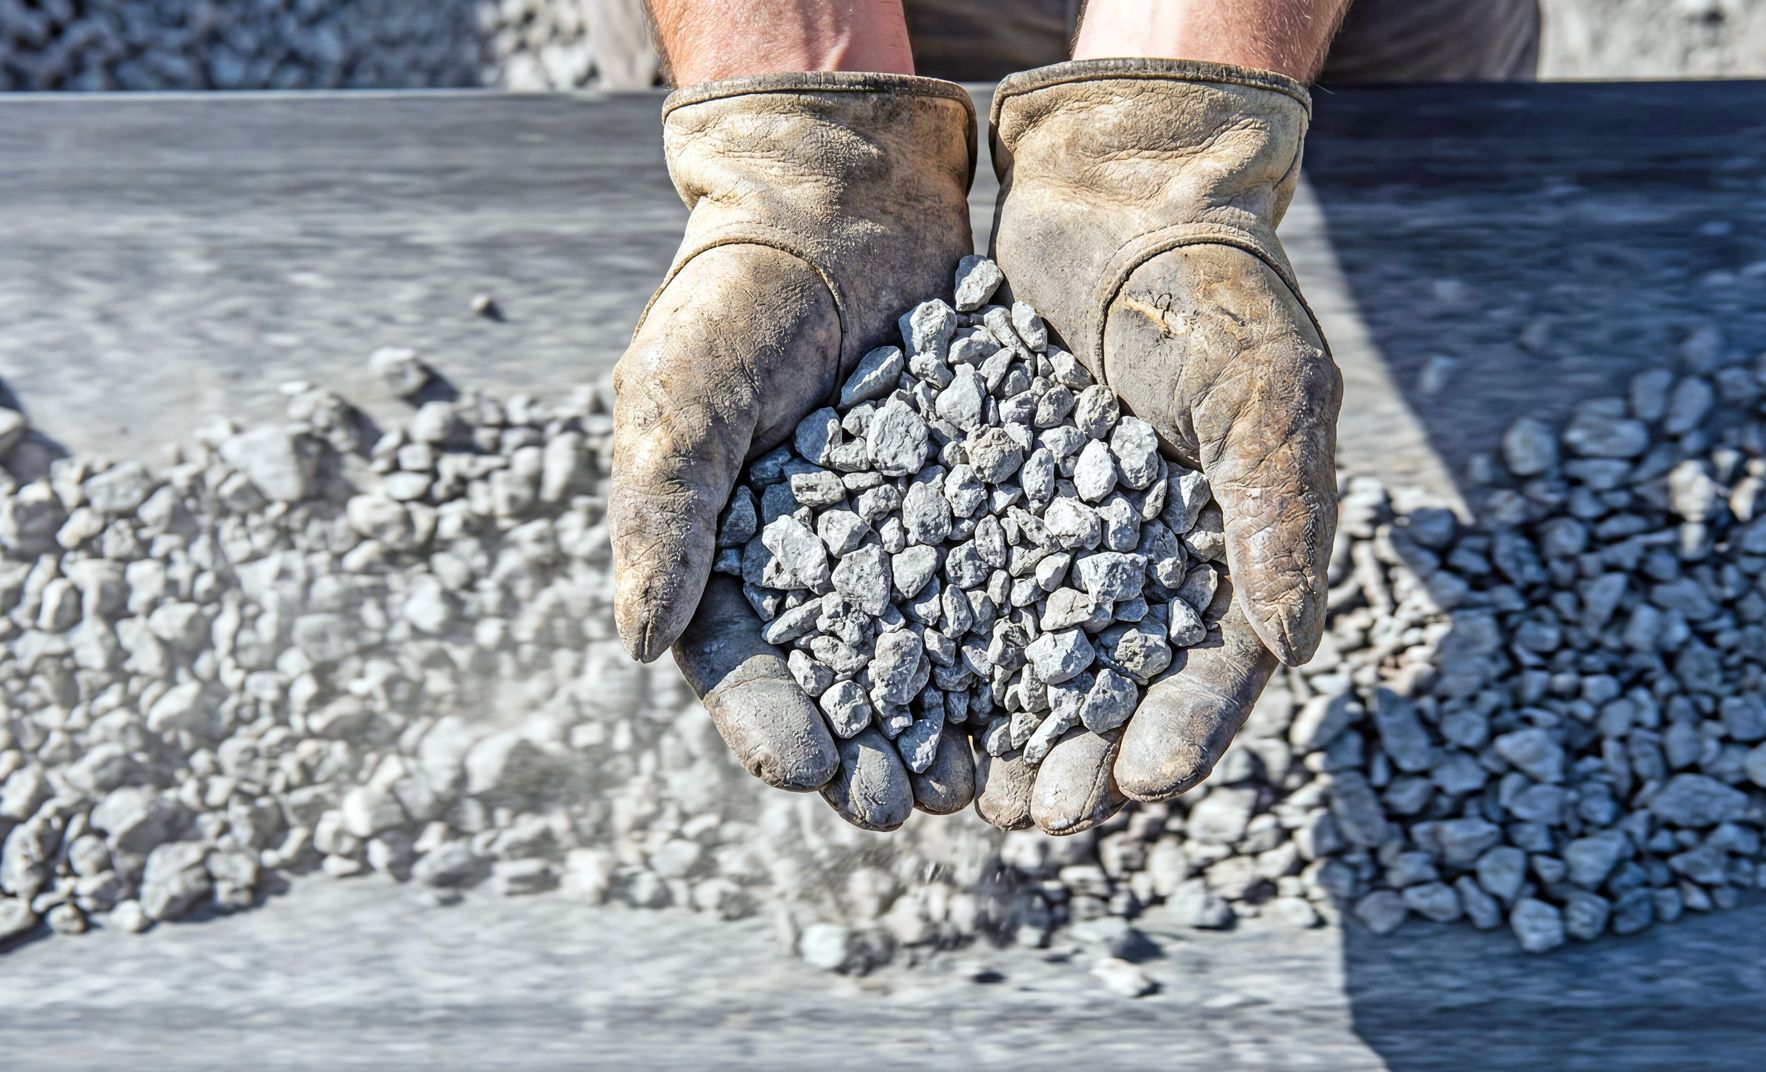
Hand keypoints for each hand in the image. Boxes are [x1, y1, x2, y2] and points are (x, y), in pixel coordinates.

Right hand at [609, 73, 978, 829]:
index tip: (805, 771)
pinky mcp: (985, 497)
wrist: (842, 197)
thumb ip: (662, 514)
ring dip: (953, 721)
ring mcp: (909, 534)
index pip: (743, 661)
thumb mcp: (678, 393)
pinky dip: (1026, 636)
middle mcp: (824, 563)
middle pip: (845, 680)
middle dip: (873, 749)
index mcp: (731, 555)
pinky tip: (1056, 685)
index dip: (770, 720)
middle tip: (906, 807)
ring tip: (981, 780)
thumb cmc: (736, 295)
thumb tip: (640, 646)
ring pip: (933, 651)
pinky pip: (1008, 578)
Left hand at [975, 59, 1341, 833]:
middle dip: (1066, 757)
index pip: (1207, 670)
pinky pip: (934, 580)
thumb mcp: (1265, 388)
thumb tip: (1290, 648)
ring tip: (942, 785)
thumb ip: (1276, 512)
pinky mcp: (965, 497)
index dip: (1178, 732)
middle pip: (1099, 690)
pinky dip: (910, 639)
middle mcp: (1126, 565)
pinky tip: (875, 689)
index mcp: (1219, 557)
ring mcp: (1042, 536)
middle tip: (1022, 812)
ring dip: (980, 726)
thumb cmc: (1212, 287)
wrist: (1115, 191)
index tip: (1136, 786)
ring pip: (1009, 656)